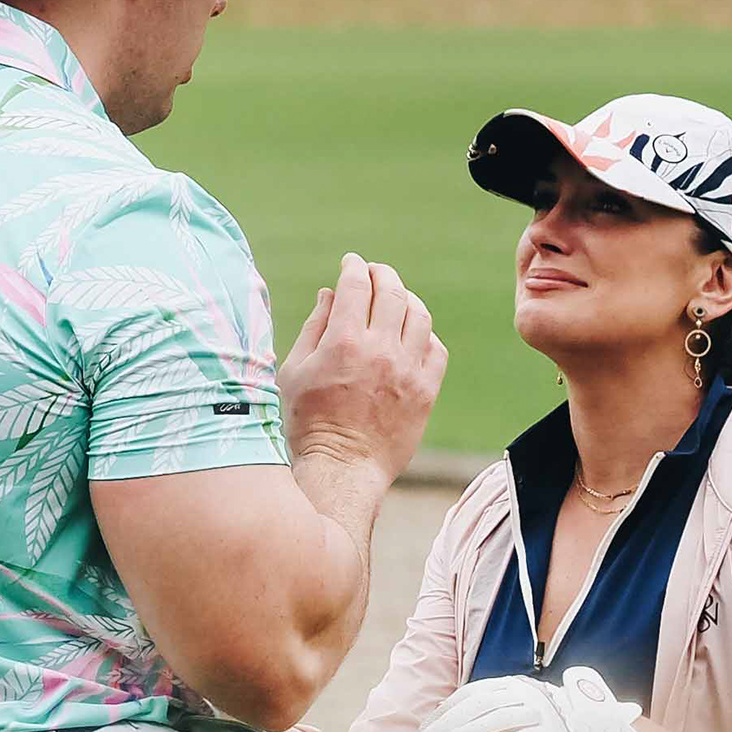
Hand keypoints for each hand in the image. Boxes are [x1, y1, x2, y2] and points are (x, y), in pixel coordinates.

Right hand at [278, 252, 443, 481]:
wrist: (342, 468)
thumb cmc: (309, 422)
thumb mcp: (295, 371)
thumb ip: (314, 327)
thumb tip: (330, 293)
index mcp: (344, 342)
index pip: (355, 284)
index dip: (353, 267)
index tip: (350, 263)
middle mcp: (380, 350)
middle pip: (392, 291)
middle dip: (381, 273)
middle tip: (374, 273)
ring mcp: (408, 370)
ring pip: (419, 315)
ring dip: (406, 299)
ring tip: (395, 299)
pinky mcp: (426, 391)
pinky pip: (436, 348)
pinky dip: (424, 334)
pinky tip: (411, 336)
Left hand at [419, 667, 644, 731]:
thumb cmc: (565, 727)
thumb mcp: (532, 711)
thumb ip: (504, 712)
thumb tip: (467, 726)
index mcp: (520, 687)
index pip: (476, 693)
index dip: (449, 708)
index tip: (428, 725)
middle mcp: (530, 696)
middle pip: (481, 705)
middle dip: (450, 721)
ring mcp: (546, 714)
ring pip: (498, 720)